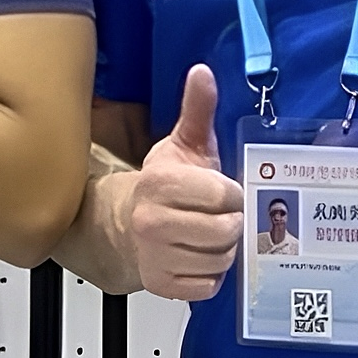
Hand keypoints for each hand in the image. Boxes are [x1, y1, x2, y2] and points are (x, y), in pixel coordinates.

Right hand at [120, 65, 244, 300]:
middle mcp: (152, 222)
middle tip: (221, 215)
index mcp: (160, 184)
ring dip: (224, 249)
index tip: (224, 191)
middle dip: (231, 223)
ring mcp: (155, 257)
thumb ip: (197, 110)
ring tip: (210, 234)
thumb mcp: (183, 144)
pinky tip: (199, 256)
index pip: (223, 194)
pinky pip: (208, 285)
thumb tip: (203, 72)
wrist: (125, 224)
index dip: (232, 194)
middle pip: (225, 231)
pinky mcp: (161, 286)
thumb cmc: (163, 185)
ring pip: (220, 259)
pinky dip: (212, 274)